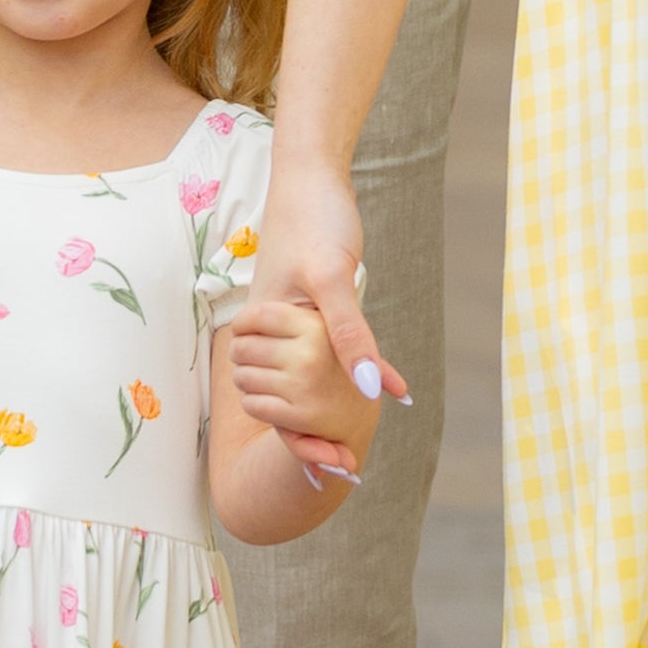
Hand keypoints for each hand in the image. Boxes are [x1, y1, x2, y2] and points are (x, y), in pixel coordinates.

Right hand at [244, 159, 406, 473]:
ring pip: (309, 380)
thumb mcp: (334, 278)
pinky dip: (355, 371)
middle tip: (349, 471)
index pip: (274, 403)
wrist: (311, 172)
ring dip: (330, 413)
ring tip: (352, 455)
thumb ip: (349, 333)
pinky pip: (330, 352)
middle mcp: (273, 331)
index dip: (303, 442)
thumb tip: (371, 390)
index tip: (334, 475)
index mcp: (264, 332)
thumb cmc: (315, 219)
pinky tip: (383, 388)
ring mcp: (291, 320)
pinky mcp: (312, 306)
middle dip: (315, 438)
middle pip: (287, 400)